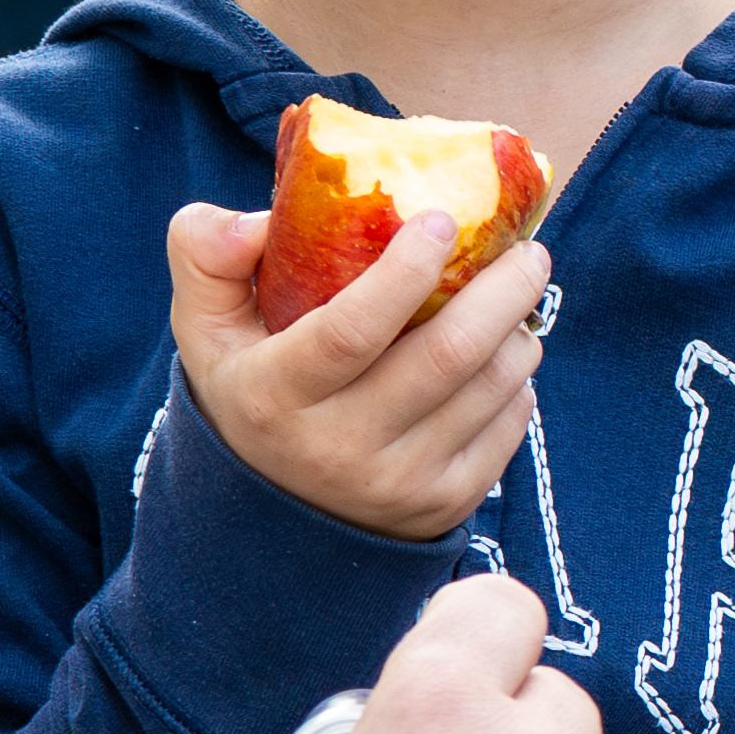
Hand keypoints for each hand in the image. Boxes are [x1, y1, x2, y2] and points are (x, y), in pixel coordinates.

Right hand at [166, 177, 549, 539]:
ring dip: (518, 332)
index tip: (441, 220)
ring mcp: (395, 485)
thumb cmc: (249, 386)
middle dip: (504, 291)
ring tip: (517, 297)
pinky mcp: (442, 507)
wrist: (270, 514)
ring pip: (490, 390)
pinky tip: (504, 356)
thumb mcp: (205, 324)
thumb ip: (207, 253)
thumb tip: (257, 220)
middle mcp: (336, 448)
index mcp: (275, 395)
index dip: (403, 273)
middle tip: (529, 251)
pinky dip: (517, 383)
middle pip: (446, 356)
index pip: (350, 332)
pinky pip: (506, 429)